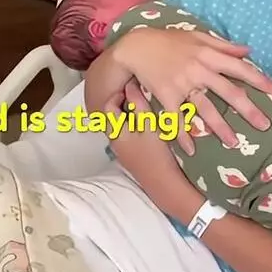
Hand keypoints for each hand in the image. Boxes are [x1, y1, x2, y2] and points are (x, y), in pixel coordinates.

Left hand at [106, 82, 202, 219]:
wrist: (164, 185)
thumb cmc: (157, 153)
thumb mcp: (150, 125)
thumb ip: (139, 104)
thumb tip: (130, 86)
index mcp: (115, 132)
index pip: (107, 107)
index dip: (117, 94)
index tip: (131, 88)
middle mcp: (114, 142)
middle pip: (112, 117)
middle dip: (123, 105)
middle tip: (139, 96)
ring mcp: (122, 152)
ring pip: (121, 127)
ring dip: (130, 116)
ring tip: (146, 109)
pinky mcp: (131, 158)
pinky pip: (128, 137)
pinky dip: (134, 128)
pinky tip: (149, 127)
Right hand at [113, 26, 271, 151]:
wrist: (136, 46)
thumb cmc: (167, 40)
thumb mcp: (196, 36)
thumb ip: (223, 44)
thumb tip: (248, 51)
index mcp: (208, 54)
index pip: (239, 68)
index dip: (259, 79)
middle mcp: (198, 70)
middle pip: (228, 92)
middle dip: (248, 109)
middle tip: (264, 125)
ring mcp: (182, 84)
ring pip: (205, 108)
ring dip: (220, 127)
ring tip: (233, 143)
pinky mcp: (166, 95)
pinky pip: (176, 118)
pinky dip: (182, 135)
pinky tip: (191, 150)